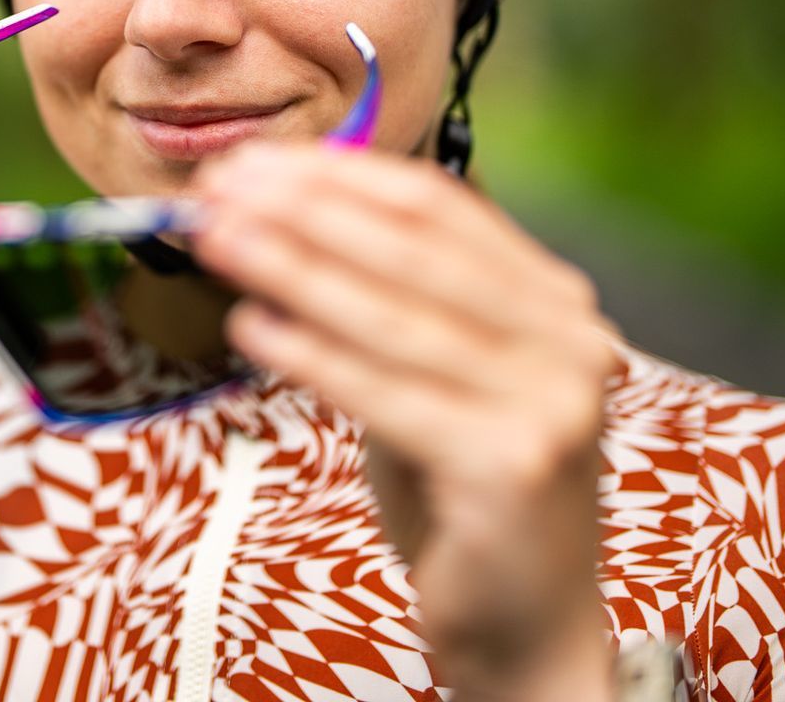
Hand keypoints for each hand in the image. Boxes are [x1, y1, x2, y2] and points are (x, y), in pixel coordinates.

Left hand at [193, 144, 619, 701]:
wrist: (528, 624)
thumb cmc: (464, 491)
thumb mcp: (437, 376)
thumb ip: (387, 301)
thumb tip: (273, 216)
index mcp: (554, 300)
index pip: (438, 208)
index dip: (339, 176)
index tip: (253, 160)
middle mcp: (568, 340)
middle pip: (414, 251)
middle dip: (304, 211)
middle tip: (218, 187)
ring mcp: (548, 403)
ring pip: (393, 316)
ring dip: (291, 267)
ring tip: (216, 239)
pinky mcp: (510, 466)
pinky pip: (386, 394)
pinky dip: (312, 354)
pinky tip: (251, 326)